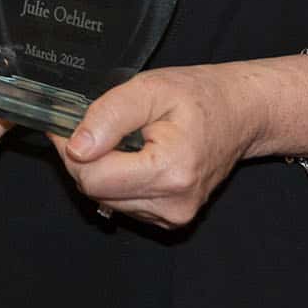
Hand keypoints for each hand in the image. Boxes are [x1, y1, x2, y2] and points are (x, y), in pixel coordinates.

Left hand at [56, 63, 263, 228]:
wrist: (239, 114)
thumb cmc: (198, 96)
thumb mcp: (150, 88)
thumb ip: (109, 115)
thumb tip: (77, 147)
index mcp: (170, 171)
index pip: (93, 178)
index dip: (72, 150)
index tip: (68, 124)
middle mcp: (174, 204)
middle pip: (96, 191)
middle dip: (85, 159)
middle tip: (94, 126)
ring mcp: (175, 216)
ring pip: (106, 199)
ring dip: (102, 169)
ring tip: (121, 139)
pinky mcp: (171, 219)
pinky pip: (124, 203)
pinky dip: (118, 180)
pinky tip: (133, 157)